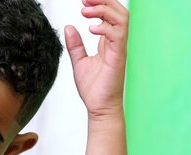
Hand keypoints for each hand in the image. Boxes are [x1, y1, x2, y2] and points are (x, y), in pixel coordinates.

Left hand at [65, 0, 128, 120]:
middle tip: (84, 0)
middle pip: (119, 11)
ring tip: (85, 10)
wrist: (99, 107)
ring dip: (104, 10)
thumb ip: (75, 44)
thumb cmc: (93, 87)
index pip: (110, 15)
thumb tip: (68, 27)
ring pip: (122, 19)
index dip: (99, 4)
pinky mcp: (119, 57)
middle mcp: (116, 42)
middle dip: (103, 1)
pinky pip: (118, 35)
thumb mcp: (79, 61)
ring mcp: (119, 48)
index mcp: (108, 41)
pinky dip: (105, 28)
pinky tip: (91, 29)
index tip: (83, 1)